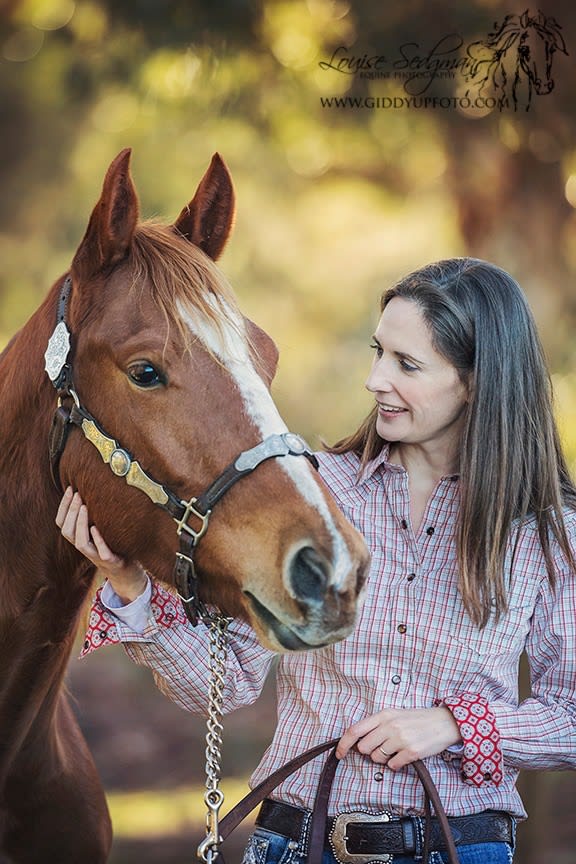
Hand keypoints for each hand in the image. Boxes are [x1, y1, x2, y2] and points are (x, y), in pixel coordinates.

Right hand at [56, 486, 147, 603]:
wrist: (128, 574)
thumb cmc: (115, 547)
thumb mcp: (103, 531)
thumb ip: (96, 517)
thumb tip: (95, 489)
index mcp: (81, 539)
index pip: (62, 523)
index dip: (63, 507)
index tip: (70, 488)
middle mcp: (86, 549)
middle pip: (67, 532)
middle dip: (70, 511)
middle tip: (77, 494)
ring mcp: (97, 556)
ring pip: (80, 543)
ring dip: (79, 523)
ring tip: (83, 506)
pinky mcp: (111, 561)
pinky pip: (102, 553)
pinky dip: (98, 540)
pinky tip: (96, 527)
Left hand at [336, 706, 460, 770]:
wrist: (444, 722)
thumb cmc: (418, 719)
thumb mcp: (395, 715)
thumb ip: (377, 725)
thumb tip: (359, 741)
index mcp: (384, 715)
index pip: (355, 730)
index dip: (344, 744)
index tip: (340, 753)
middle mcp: (390, 726)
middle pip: (364, 748)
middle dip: (370, 751)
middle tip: (383, 747)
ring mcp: (401, 739)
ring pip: (378, 758)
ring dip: (384, 758)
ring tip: (397, 749)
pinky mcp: (411, 752)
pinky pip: (393, 766)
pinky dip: (396, 764)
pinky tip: (404, 756)